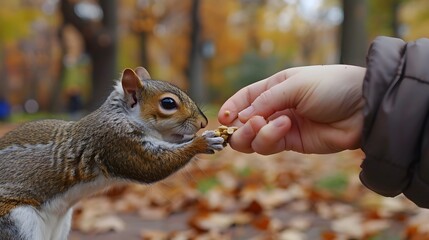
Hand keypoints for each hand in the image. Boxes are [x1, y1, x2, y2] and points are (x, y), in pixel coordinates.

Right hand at [218, 65, 365, 153]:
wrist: (363, 108)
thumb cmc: (331, 86)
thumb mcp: (295, 85)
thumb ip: (266, 101)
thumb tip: (241, 118)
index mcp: (274, 87)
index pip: (244, 99)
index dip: (231, 109)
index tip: (223, 119)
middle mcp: (275, 108)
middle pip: (243, 124)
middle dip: (240, 128)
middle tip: (250, 125)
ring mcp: (283, 127)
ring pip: (253, 139)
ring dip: (255, 134)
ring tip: (271, 124)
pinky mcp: (292, 143)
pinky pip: (269, 146)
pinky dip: (270, 138)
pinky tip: (285, 126)